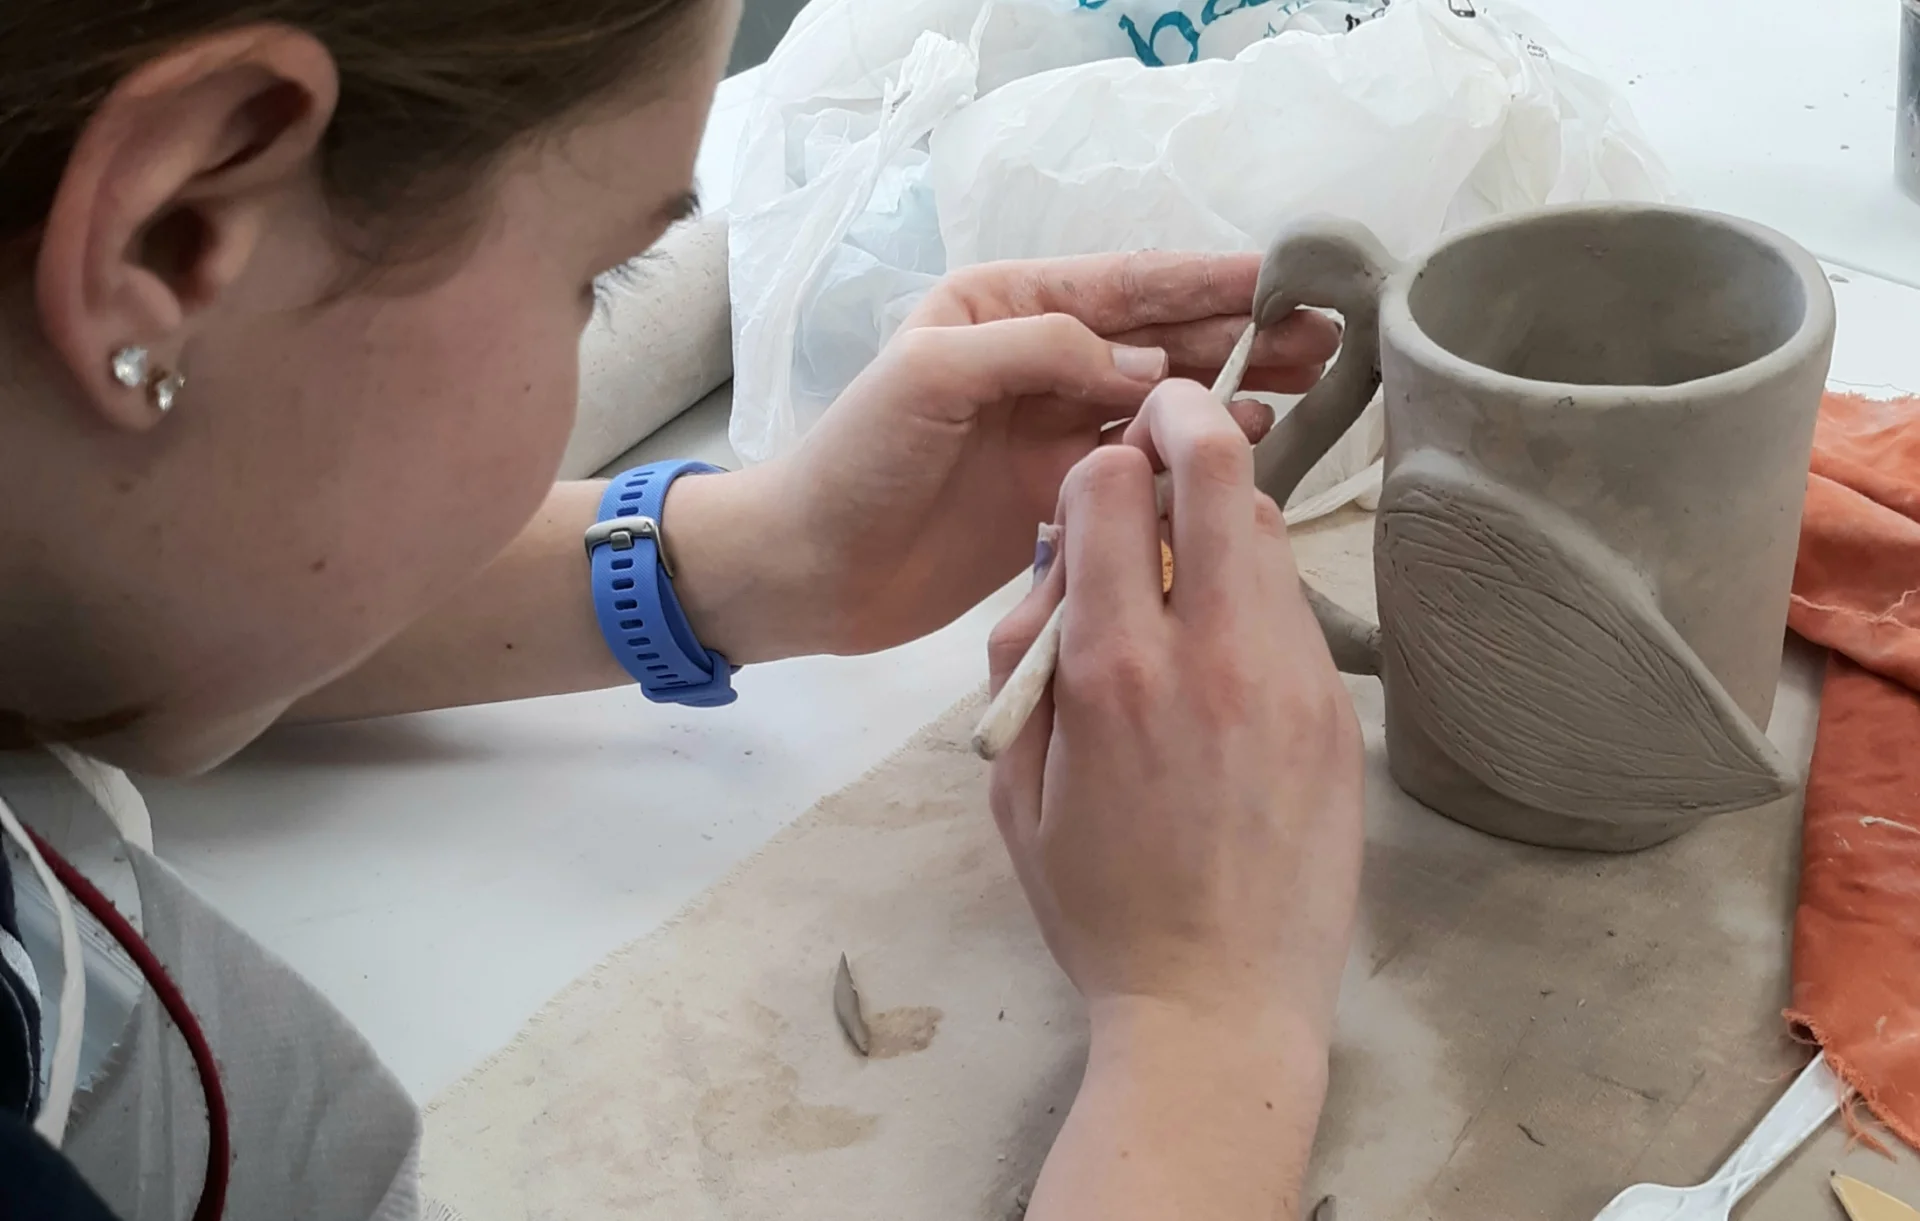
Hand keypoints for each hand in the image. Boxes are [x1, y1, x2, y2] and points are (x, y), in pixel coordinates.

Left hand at [664, 252, 1340, 661]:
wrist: (808, 569)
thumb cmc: (857, 459)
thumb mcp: (934, 375)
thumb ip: (1042, 353)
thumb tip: (1148, 368)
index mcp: (1005, 308)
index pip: (1125, 285)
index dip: (1208, 283)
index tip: (1286, 280)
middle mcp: (1037, 358)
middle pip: (1156, 339)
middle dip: (1239, 333)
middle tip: (1324, 337)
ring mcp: (1050, 430)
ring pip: (1158, 401)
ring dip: (1229, 390)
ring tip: (1309, 382)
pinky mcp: (1056, 495)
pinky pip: (1138, 466)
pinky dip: (1190, 454)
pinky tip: (1249, 444)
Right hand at [991, 380, 1365, 1220]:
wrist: (1219, 1002)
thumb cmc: (1097, 904)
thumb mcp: (1012, 789)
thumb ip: (1023, 663)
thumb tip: (1055, 564)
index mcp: (1113, 671)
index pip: (1109, 488)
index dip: (1096, 464)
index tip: (1095, 483)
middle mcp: (1211, 653)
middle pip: (1219, 468)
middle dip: (1184, 419)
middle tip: (1164, 421)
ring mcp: (1290, 677)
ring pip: (1268, 528)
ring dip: (1222, 513)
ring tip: (1188, 558)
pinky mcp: (1336, 710)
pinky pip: (1294, 607)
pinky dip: (1255, 592)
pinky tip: (1228, 649)